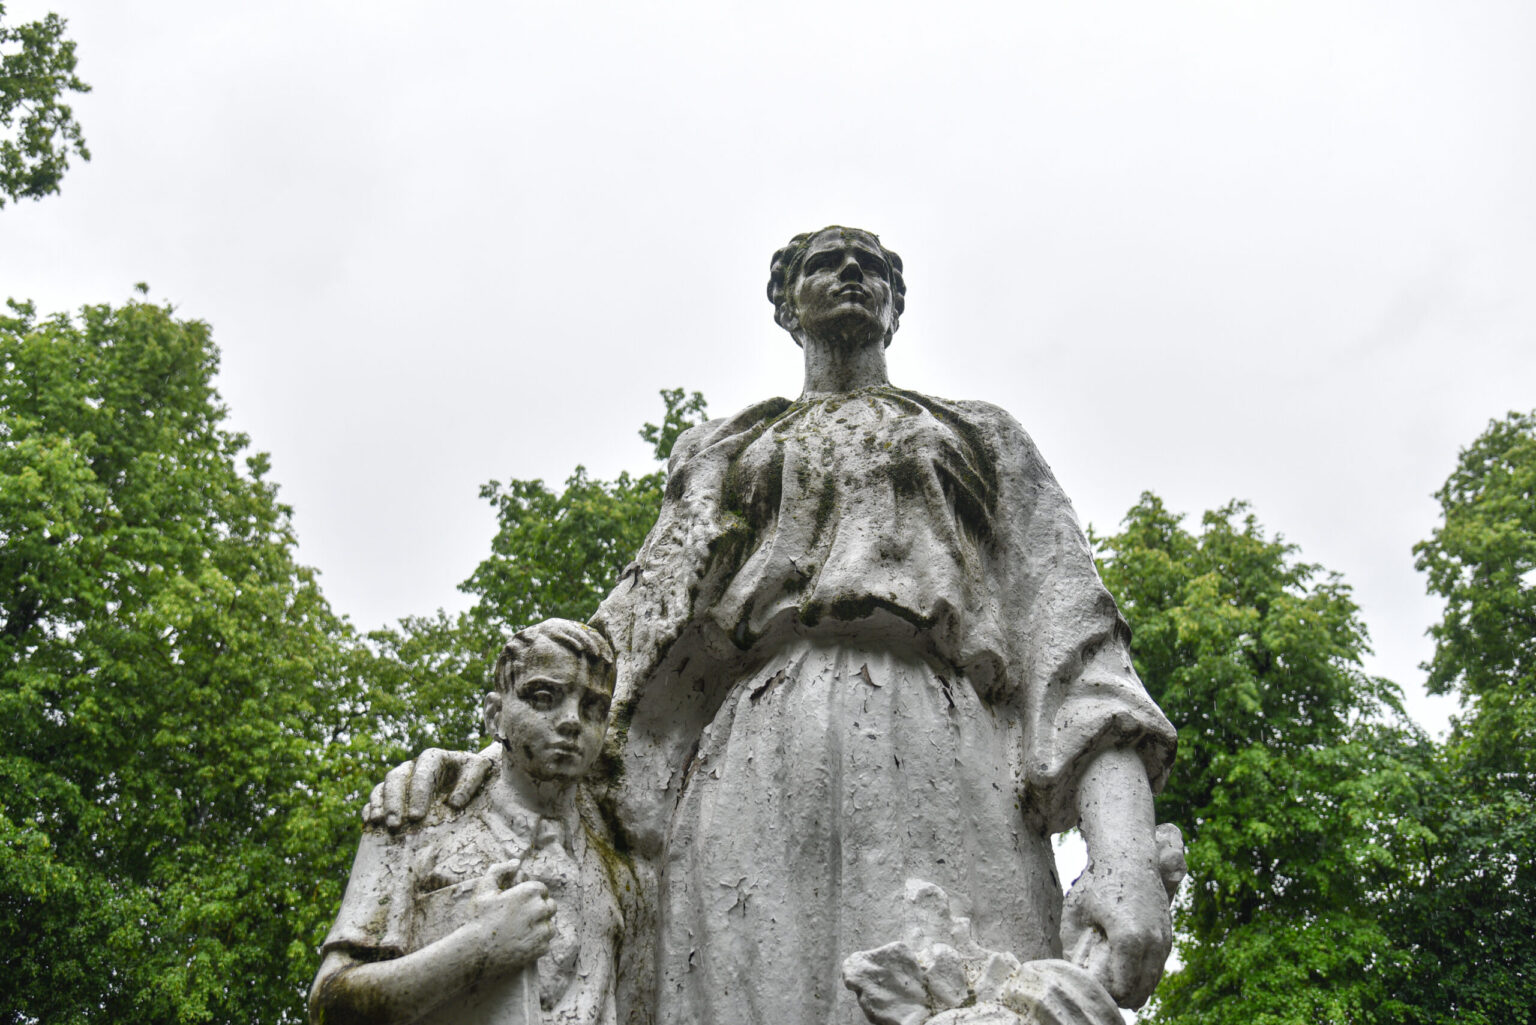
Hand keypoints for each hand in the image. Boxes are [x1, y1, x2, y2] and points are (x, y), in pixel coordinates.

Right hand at [362, 744, 497, 829]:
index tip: (417, 816)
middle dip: (394, 802)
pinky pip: (376, 796)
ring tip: (379, 823)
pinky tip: (370, 821)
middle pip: (397, 778)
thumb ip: (470, 783)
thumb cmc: (475, 773)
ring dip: (381, 805)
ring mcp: (401, 777)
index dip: (417, 794)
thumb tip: (454, 803)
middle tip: (396, 825)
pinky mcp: (392, 791)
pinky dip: (371, 807)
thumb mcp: (480, 770)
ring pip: (384, 786)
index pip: (422, 772)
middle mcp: (413, 765)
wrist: (468, 775)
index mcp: (433, 757)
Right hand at [468, 861, 555, 972]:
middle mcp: (540, 909)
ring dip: (540, 928)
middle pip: (550, 907)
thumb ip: (500, 870)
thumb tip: (516, 863)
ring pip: (550, 926)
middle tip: (520, 919)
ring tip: (520, 932)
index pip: (542, 890)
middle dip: (538, 911)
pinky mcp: (542, 948)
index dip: (531, 897)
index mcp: (530, 891)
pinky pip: (546, 943)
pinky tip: (521, 944)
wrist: (474, 953)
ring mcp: (543, 930)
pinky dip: (537, 944)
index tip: (519, 905)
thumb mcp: (484, 889)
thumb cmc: (478, 919)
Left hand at [1061, 854, 1171, 1008]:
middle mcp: (1152, 943)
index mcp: (1129, 940)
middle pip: (1141, 993)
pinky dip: (1144, 974)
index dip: (1105, 995)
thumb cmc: (1097, 881)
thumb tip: (1068, 970)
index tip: (1090, 986)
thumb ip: (1071, 945)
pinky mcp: (1168, 934)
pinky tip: (1127, 969)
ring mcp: (1164, 939)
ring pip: (1152, 982)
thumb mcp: (1076, 912)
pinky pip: (1158, 967)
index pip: (1122, 989)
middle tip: (1100, 989)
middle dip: (1120, 997)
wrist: (1128, 855)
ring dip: (1134, 987)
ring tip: (1112, 981)